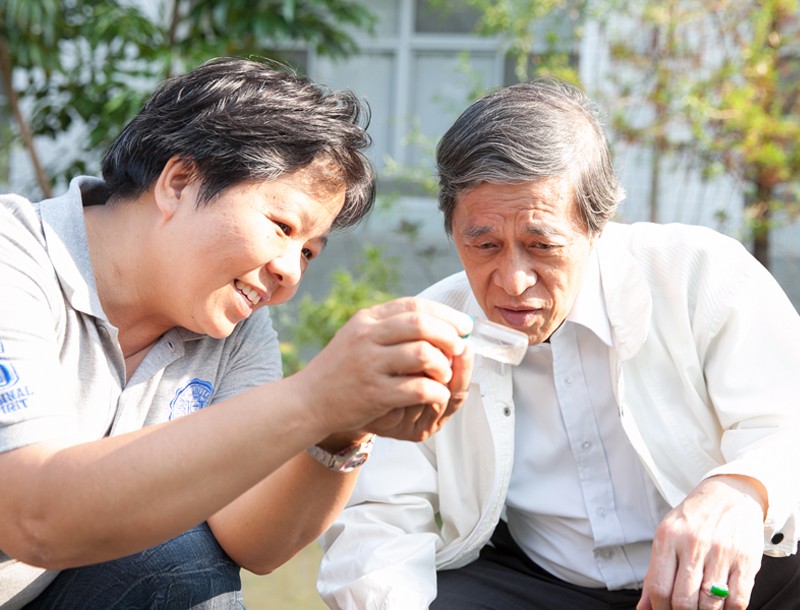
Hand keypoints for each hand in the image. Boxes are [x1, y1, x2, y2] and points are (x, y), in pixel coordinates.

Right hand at [293, 297, 473, 441]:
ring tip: (444, 374)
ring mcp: (369, 365)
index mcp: (367, 320)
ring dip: (443, 365)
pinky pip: (418, 388)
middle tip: (460, 349)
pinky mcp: (373, 393)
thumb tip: (440, 324)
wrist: (307, 401)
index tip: (463, 326)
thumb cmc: (341, 370)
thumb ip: (392, 327)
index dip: (445, 314)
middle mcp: (367, 337)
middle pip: (422, 325)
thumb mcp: (359, 337)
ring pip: (423, 355)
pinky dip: (436, 391)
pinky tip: (437, 394)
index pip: (414, 306)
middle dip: (449, 336)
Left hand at [638, 475, 766, 609]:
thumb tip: (643, 608)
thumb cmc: (694, 519)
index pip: (659, 587)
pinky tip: (721, 606)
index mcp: (668, 537)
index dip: (659, 609)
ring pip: (710, 604)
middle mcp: (693, 544)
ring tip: (701, 607)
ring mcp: (721, 552)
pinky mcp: (746, 561)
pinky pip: (737, 601)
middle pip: (684, 600)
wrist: (730, 494)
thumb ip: (655, 573)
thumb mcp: (667, 536)